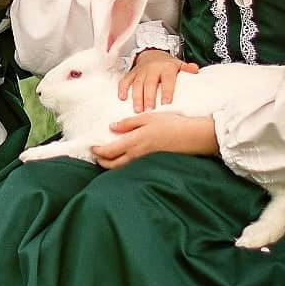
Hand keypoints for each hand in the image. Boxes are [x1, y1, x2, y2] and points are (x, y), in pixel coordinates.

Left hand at [90, 113, 218, 168]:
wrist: (192, 136)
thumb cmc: (171, 124)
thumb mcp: (147, 117)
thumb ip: (128, 123)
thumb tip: (112, 127)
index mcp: (134, 141)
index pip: (110, 151)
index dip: (99, 151)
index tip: (92, 148)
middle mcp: (138, 154)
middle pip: (114, 164)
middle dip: (102, 161)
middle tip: (96, 157)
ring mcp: (146, 161)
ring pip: (124, 167)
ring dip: (112, 165)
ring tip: (106, 160)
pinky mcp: (153, 163)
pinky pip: (134, 167)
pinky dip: (124, 166)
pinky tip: (124, 160)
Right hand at [118, 49, 199, 111]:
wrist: (152, 53)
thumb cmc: (167, 64)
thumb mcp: (178, 64)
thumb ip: (186, 68)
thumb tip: (196, 70)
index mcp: (166, 68)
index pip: (167, 80)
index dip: (167, 91)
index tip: (166, 103)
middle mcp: (152, 69)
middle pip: (150, 83)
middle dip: (149, 97)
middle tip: (148, 110)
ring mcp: (141, 71)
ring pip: (137, 84)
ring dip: (136, 97)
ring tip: (137, 109)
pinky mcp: (132, 73)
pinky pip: (125, 80)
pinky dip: (122, 88)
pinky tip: (122, 98)